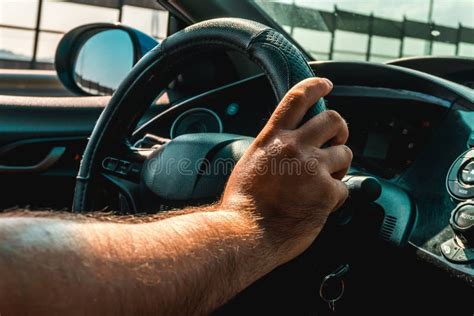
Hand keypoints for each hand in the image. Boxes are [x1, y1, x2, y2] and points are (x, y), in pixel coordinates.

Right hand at [221, 77, 351, 261]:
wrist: (246, 232)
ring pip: (345, 153)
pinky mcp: (327, 191)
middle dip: (339, 130)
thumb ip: (274, 147)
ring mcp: (313, 167)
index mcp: (274, 138)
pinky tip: (319, 203)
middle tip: (335, 141)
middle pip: (333, 119)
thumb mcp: (252, 162)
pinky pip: (344, 187)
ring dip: (339, 165)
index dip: (316, 86)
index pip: (298, 99)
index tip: (325, 84)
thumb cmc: (244, 203)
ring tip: (323, 180)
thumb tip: (289, 142)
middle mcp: (295, 146)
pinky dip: (335, 196)